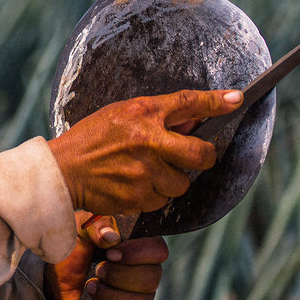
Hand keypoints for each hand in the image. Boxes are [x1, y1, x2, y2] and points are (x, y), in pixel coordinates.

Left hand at [44, 212, 169, 299]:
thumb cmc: (73, 251)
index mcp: (139, 246)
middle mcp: (147, 272)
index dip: (137, 254)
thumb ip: (96, 226)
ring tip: (90, 288)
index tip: (110, 254)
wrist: (57, 283)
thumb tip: (112, 236)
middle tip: (97, 271)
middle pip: (151, 279)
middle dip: (118, 276)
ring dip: (109, 296)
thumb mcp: (80, 231)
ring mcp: (142, 298)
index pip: (158, 250)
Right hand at [47, 89, 242, 216]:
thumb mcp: (120, 114)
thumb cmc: (90, 139)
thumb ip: (155, 117)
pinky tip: (133, 185)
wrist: (62, 171)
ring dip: (170, 180)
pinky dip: (153, 196)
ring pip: (181, 183)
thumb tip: (192, 123)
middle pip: (200, 154)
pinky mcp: (139, 197)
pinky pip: (162, 200)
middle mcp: (148, 141)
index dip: (216, 101)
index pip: (188, 103)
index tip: (237, 98)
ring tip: (146, 172)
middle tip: (196, 156)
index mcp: (142, 113)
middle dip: (203, 157)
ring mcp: (145, 171)